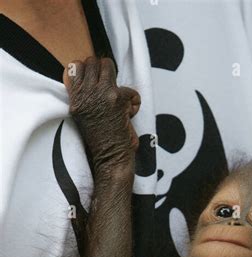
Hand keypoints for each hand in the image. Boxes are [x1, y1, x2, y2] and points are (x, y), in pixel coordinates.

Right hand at [63, 56, 140, 173]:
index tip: (94, 81)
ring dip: (115, 77)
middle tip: (108, 86)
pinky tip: (130, 113)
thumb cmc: (98, 140)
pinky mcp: (118, 98)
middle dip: (102, 71)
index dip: (86, 70)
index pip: (75, 66)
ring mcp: (101, 93)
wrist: (109, 158)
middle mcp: (86, 93)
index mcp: (75, 98)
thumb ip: (83, 95)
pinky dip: (133, 101)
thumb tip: (90, 74)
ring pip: (107, 65)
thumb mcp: (81, 115)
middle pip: (92, 61)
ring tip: (118, 95)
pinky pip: (130, 89)